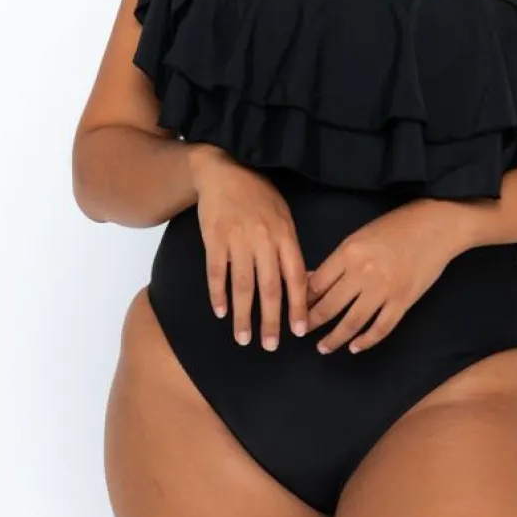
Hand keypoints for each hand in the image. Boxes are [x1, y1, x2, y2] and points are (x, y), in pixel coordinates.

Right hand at [188, 145, 309, 350]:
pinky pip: (217, 272)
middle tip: (270, 346)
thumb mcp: (284, 217)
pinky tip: (220, 311)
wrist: (225, 171)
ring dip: (242, 315)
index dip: (299, 306)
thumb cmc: (260, 196)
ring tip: (243, 337)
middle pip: (269, 288)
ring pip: (242, 285)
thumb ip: (290, 249)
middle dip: (271, 320)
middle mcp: (264, 240)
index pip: (296, 278)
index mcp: (286, 236)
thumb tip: (302, 283)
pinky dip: (218, 293)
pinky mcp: (214, 239)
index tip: (300, 331)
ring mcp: (238, 240)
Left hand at [304, 198, 473, 354]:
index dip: (302, 301)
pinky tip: (355, 347)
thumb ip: (337, 261)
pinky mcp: (403, 302)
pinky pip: (380, 328)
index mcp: (348, 253)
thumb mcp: (359, 236)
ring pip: (351, 323)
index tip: (295, 310)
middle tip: (302, 332)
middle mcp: (362, 273)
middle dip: (312, 323)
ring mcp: (384, 290)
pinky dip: (366, 341)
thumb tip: (312, 281)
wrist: (435, 226)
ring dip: (334, 339)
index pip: (316, 285)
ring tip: (323, 347)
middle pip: (329, 307)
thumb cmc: (395, 226)